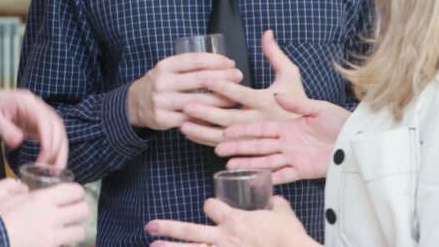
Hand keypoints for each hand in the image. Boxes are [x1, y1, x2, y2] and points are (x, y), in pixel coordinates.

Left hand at [0, 88, 67, 166]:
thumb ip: (4, 127)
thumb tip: (18, 141)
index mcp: (26, 102)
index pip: (44, 118)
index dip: (48, 136)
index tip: (45, 154)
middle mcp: (38, 107)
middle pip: (56, 125)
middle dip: (57, 148)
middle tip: (50, 168)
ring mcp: (40, 116)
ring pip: (59, 132)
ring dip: (60, 151)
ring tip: (56, 170)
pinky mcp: (39, 125)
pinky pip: (53, 137)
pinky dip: (55, 150)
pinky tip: (52, 163)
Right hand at [0, 178, 88, 246]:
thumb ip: (11, 185)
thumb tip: (23, 188)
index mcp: (42, 199)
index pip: (75, 191)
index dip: (76, 192)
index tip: (70, 195)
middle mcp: (52, 218)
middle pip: (83, 210)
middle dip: (78, 209)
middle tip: (70, 211)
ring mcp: (52, 239)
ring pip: (80, 232)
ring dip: (74, 229)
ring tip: (65, 229)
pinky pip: (65, 246)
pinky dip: (63, 243)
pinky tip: (54, 241)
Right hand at [126, 53, 242, 130]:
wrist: (135, 103)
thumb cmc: (162, 82)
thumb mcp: (169, 68)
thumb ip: (189, 66)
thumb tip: (225, 64)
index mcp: (165, 66)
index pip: (196, 60)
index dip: (216, 61)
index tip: (231, 63)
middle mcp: (162, 82)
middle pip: (200, 80)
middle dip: (224, 78)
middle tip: (238, 77)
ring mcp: (162, 102)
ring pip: (199, 102)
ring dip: (220, 100)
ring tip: (234, 97)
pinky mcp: (163, 120)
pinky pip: (191, 120)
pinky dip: (207, 118)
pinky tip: (219, 116)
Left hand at [145, 196, 316, 246]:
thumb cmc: (289, 235)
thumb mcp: (282, 212)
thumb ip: (274, 204)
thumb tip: (273, 199)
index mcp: (235, 219)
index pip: (210, 206)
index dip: (210, 205)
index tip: (212, 207)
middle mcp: (224, 237)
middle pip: (189, 230)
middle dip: (168, 228)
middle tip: (150, 226)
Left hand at [180, 30, 304, 146]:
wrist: (312, 134)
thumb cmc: (298, 100)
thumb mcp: (290, 75)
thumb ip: (275, 54)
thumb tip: (266, 32)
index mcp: (268, 101)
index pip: (241, 93)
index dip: (222, 85)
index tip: (204, 78)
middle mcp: (261, 121)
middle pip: (229, 118)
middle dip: (206, 112)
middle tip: (186, 104)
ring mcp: (256, 137)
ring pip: (225, 137)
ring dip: (203, 132)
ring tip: (183, 125)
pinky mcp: (253, 148)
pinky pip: (228, 148)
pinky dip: (209, 143)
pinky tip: (194, 136)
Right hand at [215, 93, 350, 182]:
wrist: (356, 140)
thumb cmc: (340, 121)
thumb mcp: (318, 108)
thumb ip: (296, 105)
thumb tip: (277, 95)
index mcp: (289, 126)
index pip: (261, 128)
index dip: (243, 130)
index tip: (226, 130)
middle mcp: (288, 142)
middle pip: (258, 146)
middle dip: (238, 147)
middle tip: (219, 149)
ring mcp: (294, 157)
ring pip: (266, 161)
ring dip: (247, 163)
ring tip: (228, 166)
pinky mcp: (303, 171)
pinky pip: (283, 175)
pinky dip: (269, 177)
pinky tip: (253, 179)